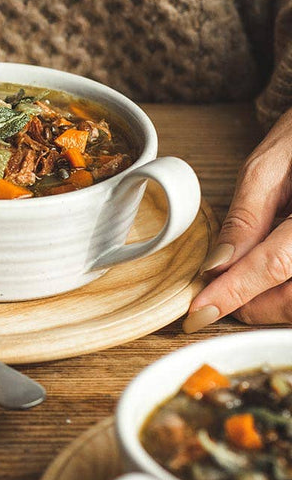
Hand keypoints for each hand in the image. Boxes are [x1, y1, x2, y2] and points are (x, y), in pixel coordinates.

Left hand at [184, 108, 291, 329]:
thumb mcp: (269, 166)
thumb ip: (245, 218)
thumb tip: (216, 264)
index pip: (274, 265)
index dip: (232, 292)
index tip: (198, 312)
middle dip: (248, 304)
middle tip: (214, 294)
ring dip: (266, 304)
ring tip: (239, 283)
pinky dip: (282, 293)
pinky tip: (265, 280)